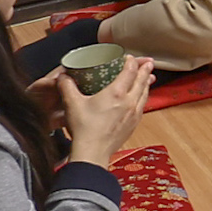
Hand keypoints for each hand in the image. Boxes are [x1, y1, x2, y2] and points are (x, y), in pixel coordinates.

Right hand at [51, 51, 157, 169]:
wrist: (93, 152)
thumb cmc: (84, 129)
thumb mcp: (72, 104)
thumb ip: (67, 86)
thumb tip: (63, 76)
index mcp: (117, 93)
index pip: (129, 72)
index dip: (131, 62)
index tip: (130, 57)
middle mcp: (129, 102)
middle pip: (141, 81)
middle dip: (145, 70)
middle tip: (149, 63)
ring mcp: (134, 114)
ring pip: (145, 94)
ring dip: (146, 84)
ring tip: (148, 78)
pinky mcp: (134, 124)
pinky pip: (143, 106)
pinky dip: (143, 98)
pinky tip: (140, 99)